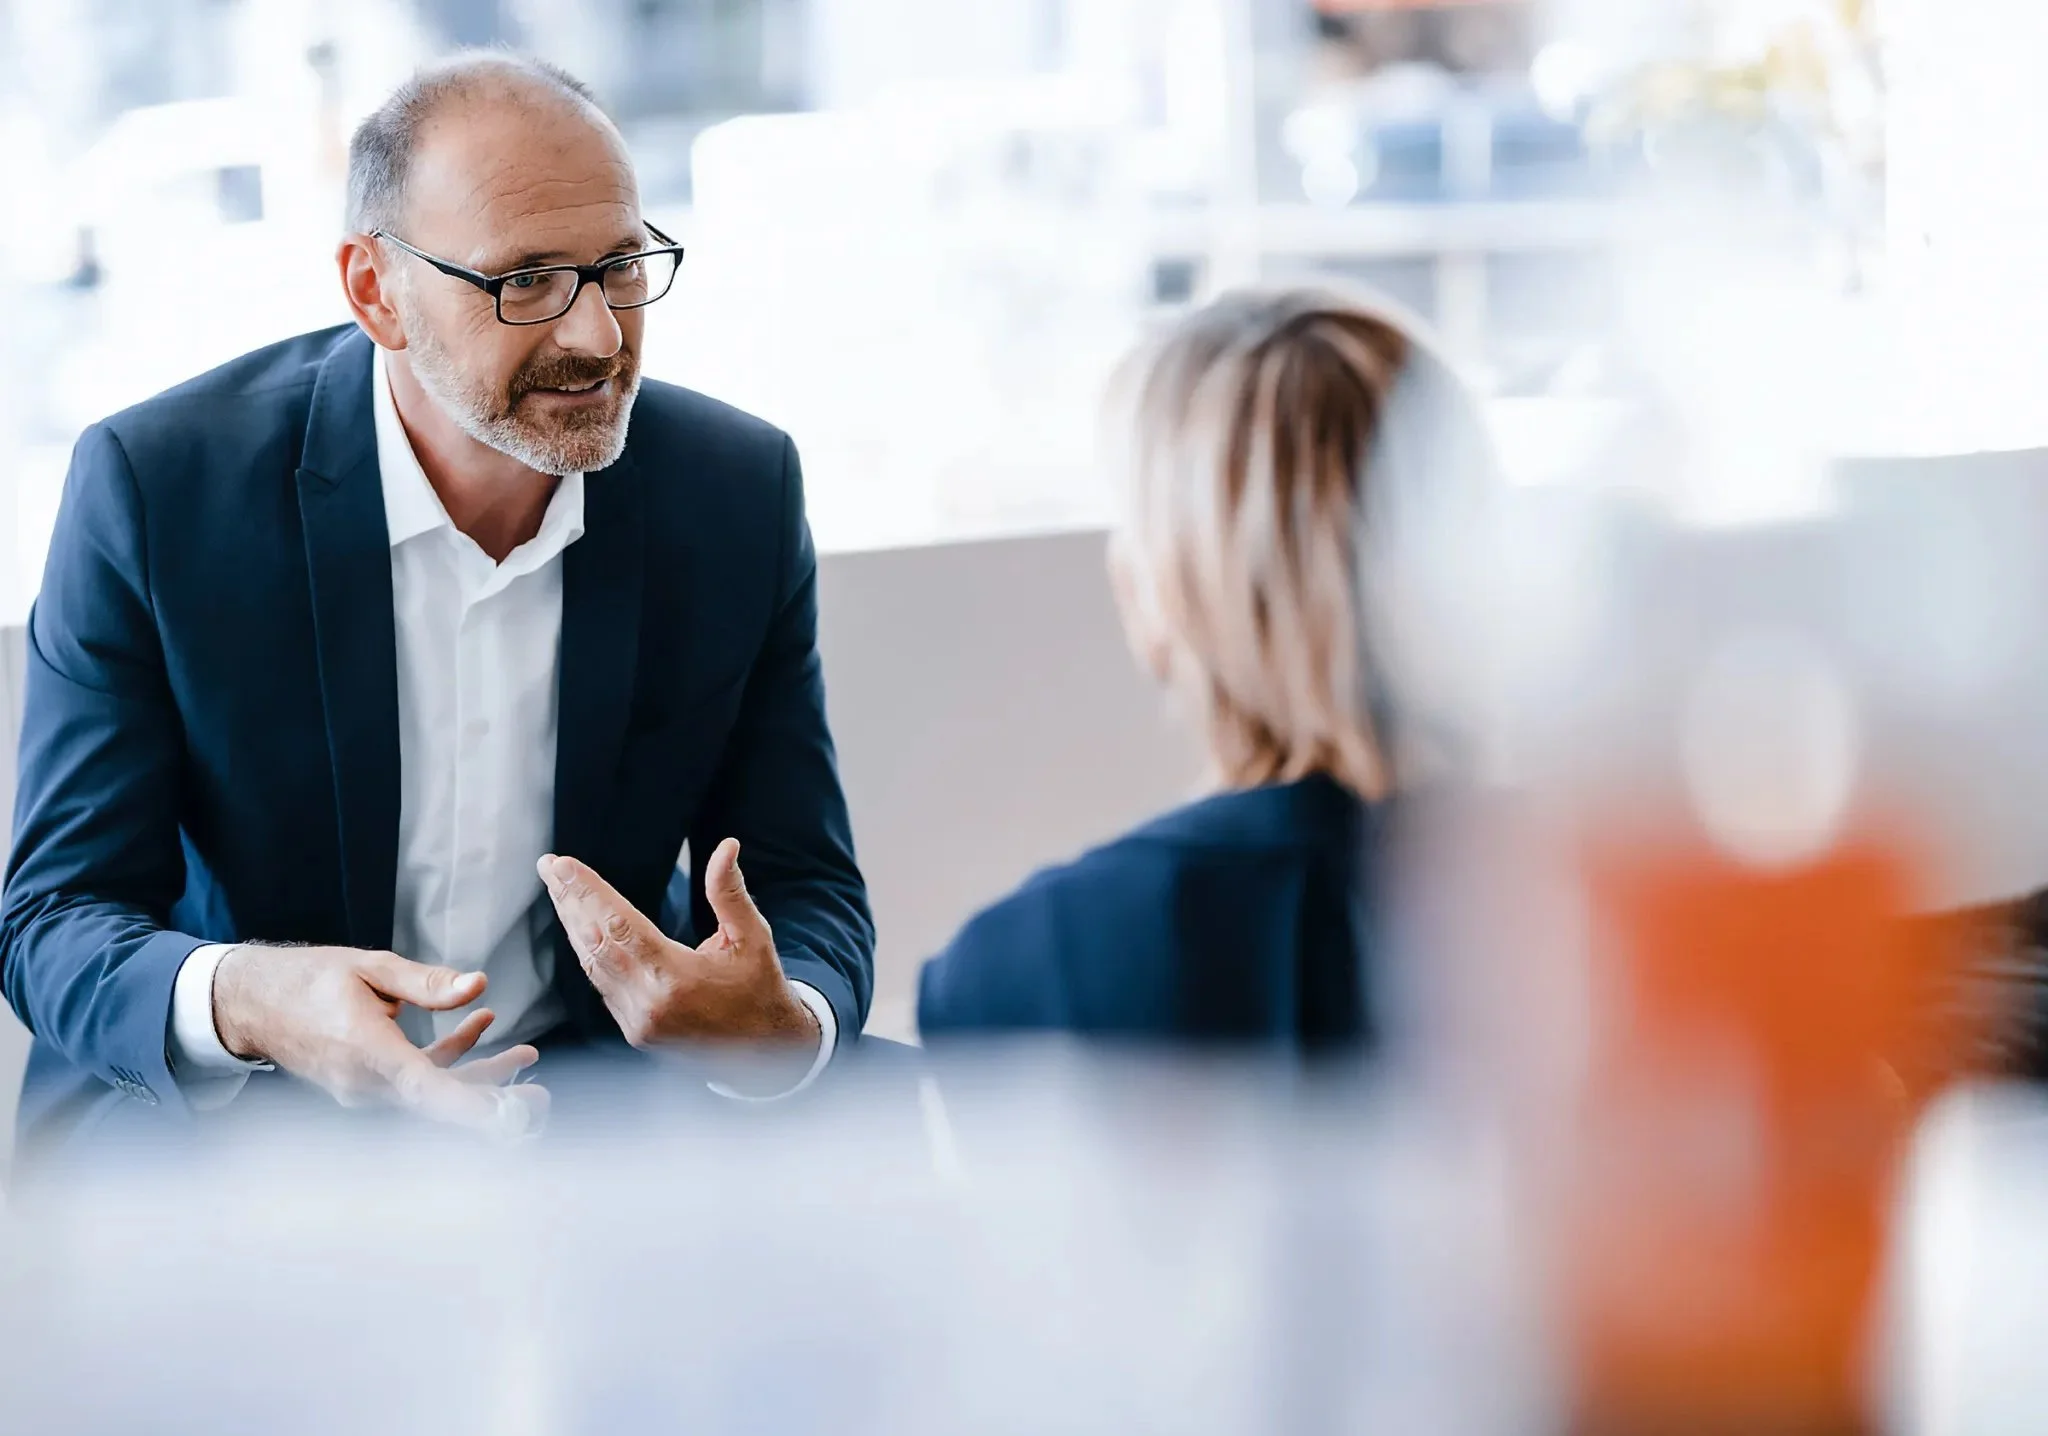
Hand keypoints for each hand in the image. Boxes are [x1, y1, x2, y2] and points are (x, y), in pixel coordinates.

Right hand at [213, 945, 544, 1138]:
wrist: (254, 1004)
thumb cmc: (309, 979)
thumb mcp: (369, 967)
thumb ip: (426, 982)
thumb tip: (479, 984)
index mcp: (366, 1051)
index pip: (425, 1088)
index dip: (470, 1106)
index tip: (510, 1116)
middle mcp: (366, 1082)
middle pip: (440, 1103)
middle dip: (494, 1104)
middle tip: (541, 1099)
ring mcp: (365, 1090)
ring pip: (434, 1094)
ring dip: (481, 1077)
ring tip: (528, 1055)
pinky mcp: (367, 1085)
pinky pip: (417, 1082)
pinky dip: (451, 1061)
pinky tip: (482, 1026)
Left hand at [536, 839, 818, 1052]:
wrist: (767, 1052)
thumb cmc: (759, 989)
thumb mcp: (752, 938)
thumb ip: (730, 893)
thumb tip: (726, 847)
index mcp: (676, 978)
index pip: (618, 925)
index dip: (587, 892)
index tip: (562, 865)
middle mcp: (648, 1004)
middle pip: (595, 942)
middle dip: (569, 900)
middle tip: (550, 866)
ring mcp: (637, 1023)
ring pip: (591, 964)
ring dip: (572, 924)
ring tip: (559, 890)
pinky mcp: (634, 1032)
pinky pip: (601, 985)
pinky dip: (589, 952)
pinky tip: (580, 927)